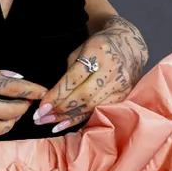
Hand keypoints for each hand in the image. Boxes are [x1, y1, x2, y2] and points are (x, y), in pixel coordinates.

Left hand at [33, 15, 147, 133]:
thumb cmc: (98, 47)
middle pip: (84, 96)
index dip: (57, 94)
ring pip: (92, 107)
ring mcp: (120, 85)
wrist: (130, 46)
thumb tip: (53, 97)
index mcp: (97, 52)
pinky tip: (67, 125)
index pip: (74, 78)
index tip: (41, 106)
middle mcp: (111, 70)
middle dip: (60, 109)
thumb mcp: (81, 50)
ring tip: (50, 124)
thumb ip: (69, 72)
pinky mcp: (124, 96)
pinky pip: (100, 111)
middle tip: (41, 118)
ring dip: (69, 118)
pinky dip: (82, 120)